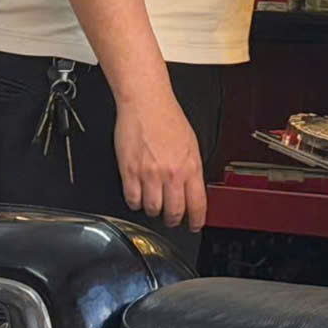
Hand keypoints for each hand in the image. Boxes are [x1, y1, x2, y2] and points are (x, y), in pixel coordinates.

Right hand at [114, 85, 207, 230]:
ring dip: (153, 210)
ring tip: (153, 203)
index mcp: (191, 167)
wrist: (146, 102)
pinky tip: (137, 196)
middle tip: (170, 218)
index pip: (197, 204)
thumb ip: (191, 169)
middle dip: (172, 219)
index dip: (196, 221)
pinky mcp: (130, 171)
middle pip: (174, 212)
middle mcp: (171, 173)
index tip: (194, 225)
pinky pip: (132, 199)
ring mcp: (150, 174)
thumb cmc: (168, 118)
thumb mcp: (191, 144)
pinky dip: (135, 202)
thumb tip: (192, 189)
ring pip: (152, 209)